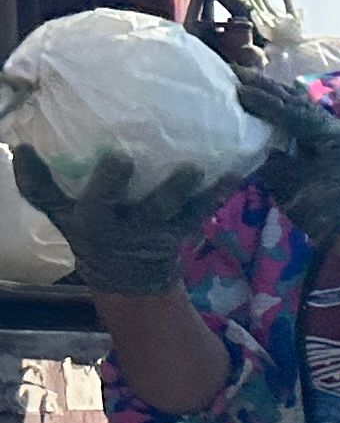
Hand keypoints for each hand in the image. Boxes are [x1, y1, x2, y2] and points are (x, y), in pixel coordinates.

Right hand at [11, 148, 230, 295]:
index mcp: (85, 220)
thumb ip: (41, 185)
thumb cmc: (90, 230)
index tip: (40, 151)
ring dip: (180, 190)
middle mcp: (118, 226)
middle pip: (114, 205)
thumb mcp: (62, 214)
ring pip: (167, 210)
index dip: (50, 178)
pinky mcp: (181, 230)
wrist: (128, 277)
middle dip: (114, 185)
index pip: (59, 199)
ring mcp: (153, 230)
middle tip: (119, 160)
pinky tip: (234, 171)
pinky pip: (201, 212)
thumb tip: (20, 145)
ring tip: (193, 168)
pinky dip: (217, 193)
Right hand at [236, 71, 339, 247]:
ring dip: (278, 96)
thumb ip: (272, 158)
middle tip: (239, 73)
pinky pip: (310, 123)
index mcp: (332, 135)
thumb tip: (258, 141)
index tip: (238, 88)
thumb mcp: (290, 185)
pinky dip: (289, 112)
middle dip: (269, 88)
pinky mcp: (338, 146)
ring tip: (250, 82)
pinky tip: (272, 102)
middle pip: (300, 103)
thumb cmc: (326, 212)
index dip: (264, 100)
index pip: (292, 111)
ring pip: (306, 109)